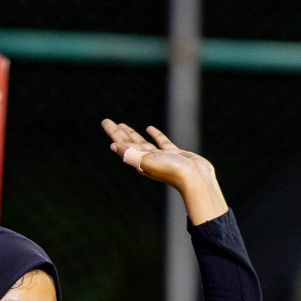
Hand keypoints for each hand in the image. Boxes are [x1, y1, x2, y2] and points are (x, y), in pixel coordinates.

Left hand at [102, 119, 227, 222]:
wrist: (195, 178)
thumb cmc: (171, 171)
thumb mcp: (147, 161)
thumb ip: (131, 154)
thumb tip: (114, 146)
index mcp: (140, 161)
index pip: (123, 145)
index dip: (114, 134)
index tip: (106, 122)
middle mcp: (147, 160)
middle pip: (129, 143)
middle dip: (118, 133)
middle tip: (107, 122)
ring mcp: (160, 157)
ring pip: (142, 142)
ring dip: (132, 134)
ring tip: (123, 125)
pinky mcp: (174, 154)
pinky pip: (161, 142)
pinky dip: (155, 135)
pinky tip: (149, 128)